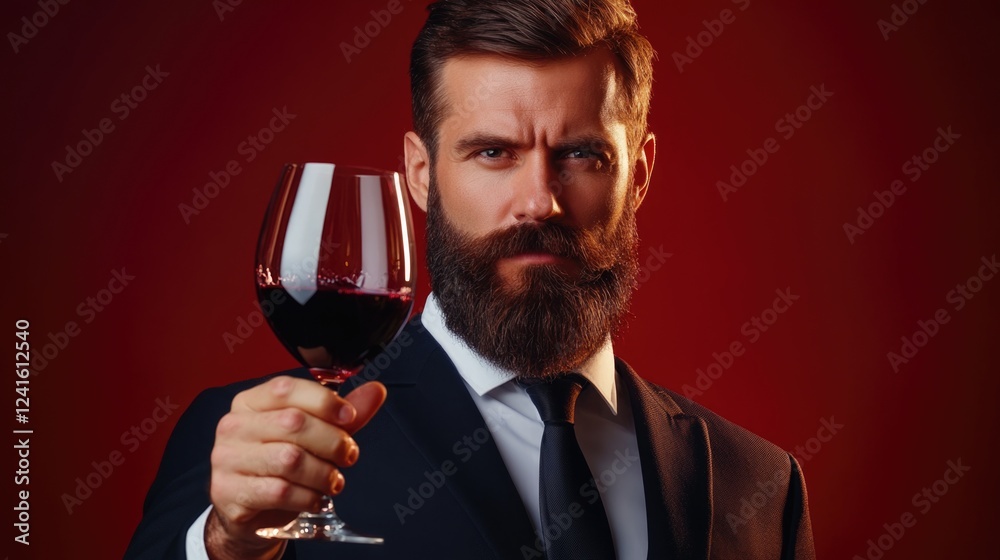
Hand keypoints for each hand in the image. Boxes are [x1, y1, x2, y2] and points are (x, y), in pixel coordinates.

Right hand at [205, 376, 386, 559]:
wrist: (248, 514)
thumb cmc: (280, 467)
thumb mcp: (313, 435)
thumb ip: (342, 414)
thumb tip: (376, 390)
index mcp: (250, 402)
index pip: (286, 389)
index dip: (324, 401)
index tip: (350, 417)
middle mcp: (234, 426)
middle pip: (293, 423)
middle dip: (332, 441)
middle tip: (349, 456)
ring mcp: (227, 460)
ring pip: (290, 460)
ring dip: (323, 473)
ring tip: (333, 481)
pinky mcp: (229, 493)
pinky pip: (280, 492)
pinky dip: (307, 497)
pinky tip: (315, 499)